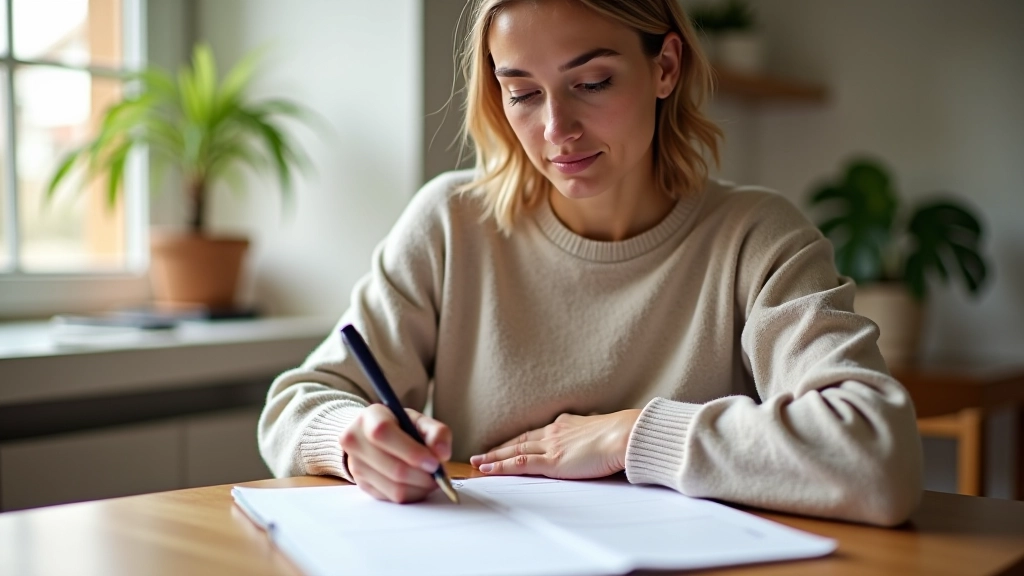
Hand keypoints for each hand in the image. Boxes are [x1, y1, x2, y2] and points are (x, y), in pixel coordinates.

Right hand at [339, 404, 451, 502]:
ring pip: (394, 488)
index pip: (383, 433)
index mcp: (369, 417)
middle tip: (439, 475)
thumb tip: (442, 453)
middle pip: (393, 468)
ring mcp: (356, 465)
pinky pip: (392, 498)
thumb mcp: (419, 421)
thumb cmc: (400, 426)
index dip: (411, 451)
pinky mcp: (362, 485)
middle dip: (423, 476)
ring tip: (431, 479)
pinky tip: (418, 484)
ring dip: (420, 488)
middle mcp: (355, 441)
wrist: (373, 436)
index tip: (434, 462)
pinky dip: (412, 494)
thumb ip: (436, 432)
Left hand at [470, 409, 641, 478]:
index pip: (535, 433)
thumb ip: (591, 437)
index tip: (507, 444)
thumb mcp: (602, 432)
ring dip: (493, 457)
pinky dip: (500, 466)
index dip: (519, 440)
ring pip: (514, 451)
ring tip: (477, 462)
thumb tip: (595, 441)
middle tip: (482, 452)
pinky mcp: (551, 461)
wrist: (624, 436)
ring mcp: (550, 446)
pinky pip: (519, 464)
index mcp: (565, 425)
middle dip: (499, 448)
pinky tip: (487, 468)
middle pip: (519, 440)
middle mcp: (553, 432)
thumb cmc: (621, 436)